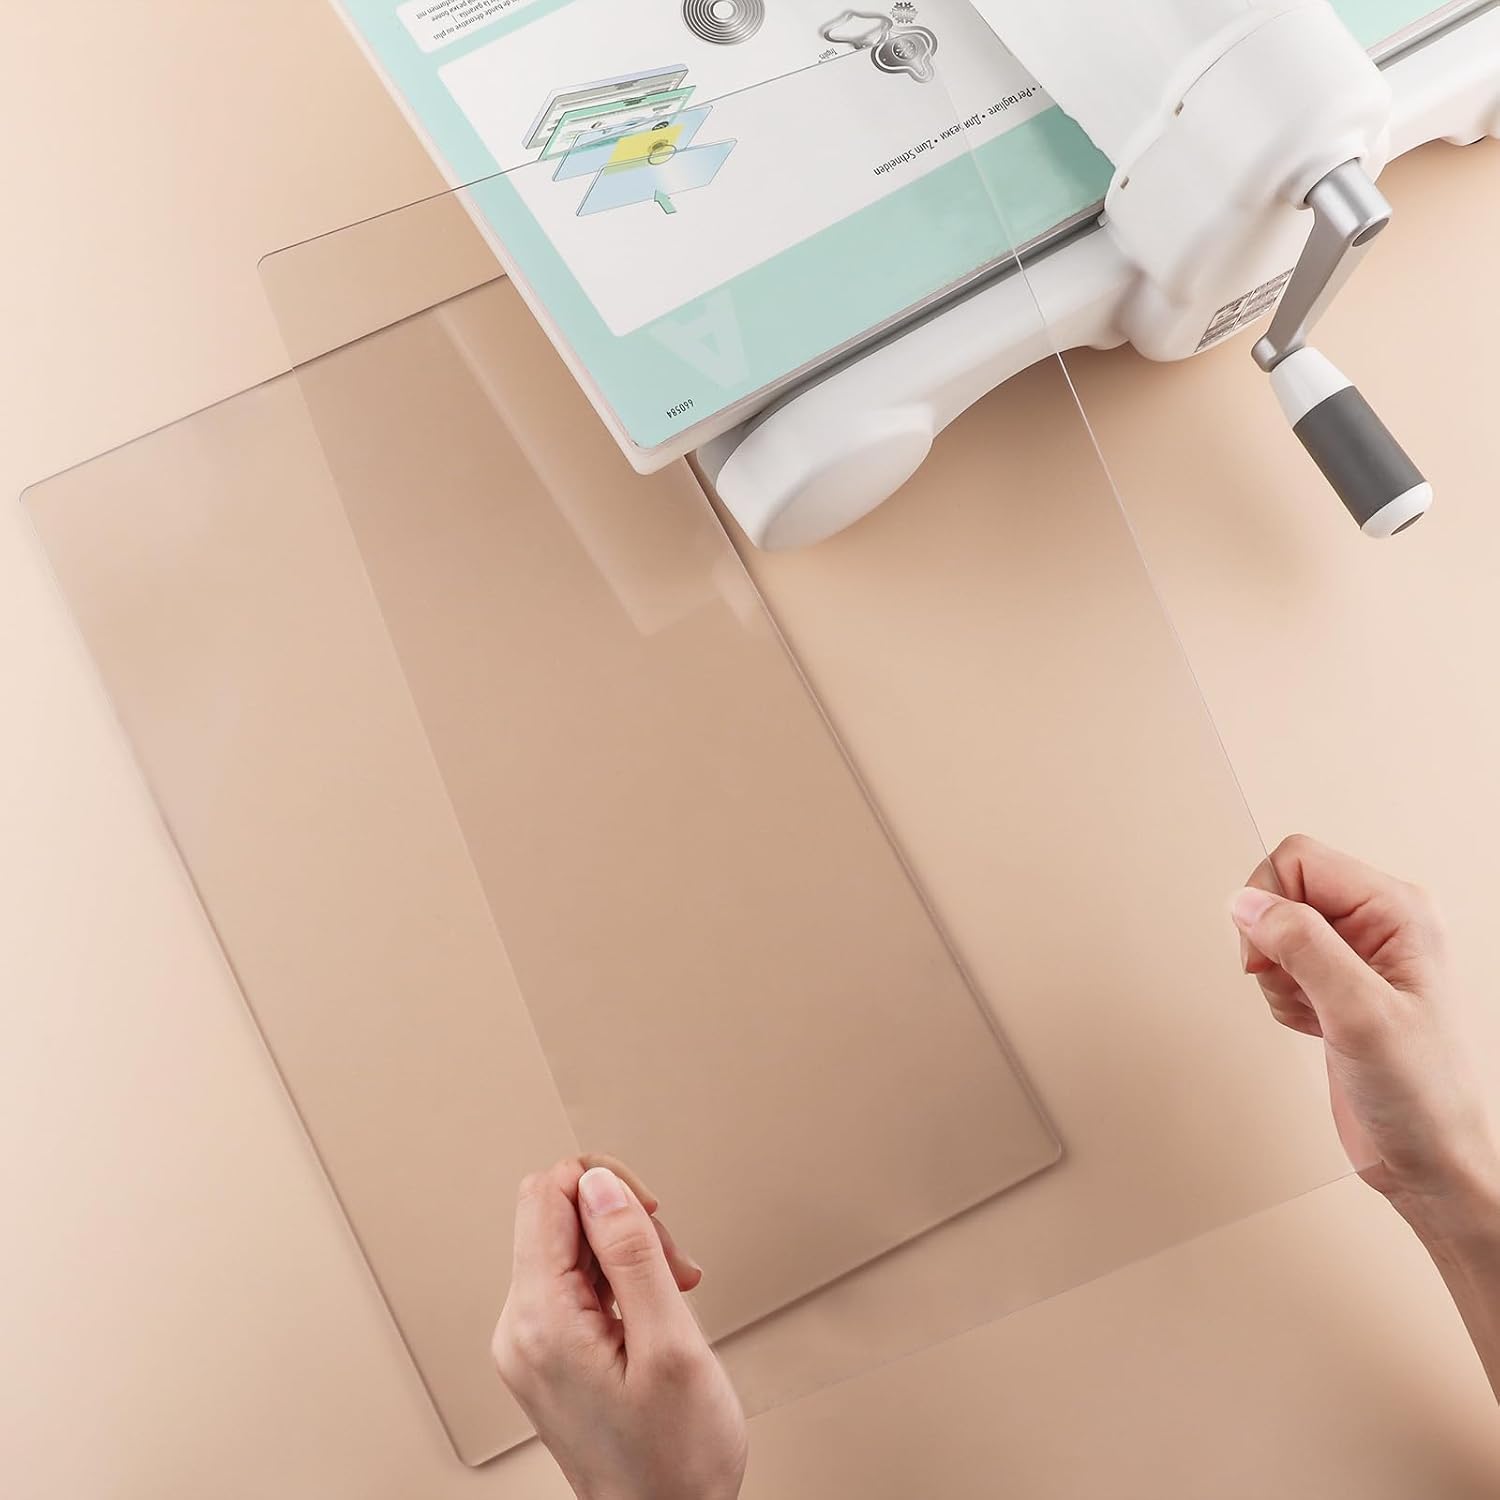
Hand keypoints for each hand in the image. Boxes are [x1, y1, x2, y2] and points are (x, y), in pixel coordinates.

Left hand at [493, 1157, 746, 1499]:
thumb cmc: (674, 1461)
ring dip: (628, 1255)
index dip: (605, 1184)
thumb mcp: (670, 1345)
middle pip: (559, 1217)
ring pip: (571, 1248)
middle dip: (624, 1224)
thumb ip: (631, 1254)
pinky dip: (620, 1283)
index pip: (546, 1195)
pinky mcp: (547, 1356)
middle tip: (673, 1268)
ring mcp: (530, 1344)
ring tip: (672, 1295)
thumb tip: (599, 1183)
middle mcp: (521, 1329)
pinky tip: (654, 1312)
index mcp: (540, 1322)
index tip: (651, 1215)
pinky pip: (574, 1285)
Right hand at [1230, 835, 1498, 1246]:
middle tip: (1291, 984)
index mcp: (1399, 912)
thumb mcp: (1361, 1014)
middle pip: (1283, 891)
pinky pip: (1280, 969)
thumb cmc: (1426, 1098)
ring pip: (1274, 932)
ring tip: (1313, 1013)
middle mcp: (1380, 927)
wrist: (1431, 1163)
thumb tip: (1247, 902)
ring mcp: (1358, 959)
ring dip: (1276, 976)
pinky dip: (1282, 1000)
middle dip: (1268, 942)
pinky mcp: (1339, 989)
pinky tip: (1314, 1027)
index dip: (1268, 900)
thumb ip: (1303, 947)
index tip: (1267, 950)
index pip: (1300, 860)